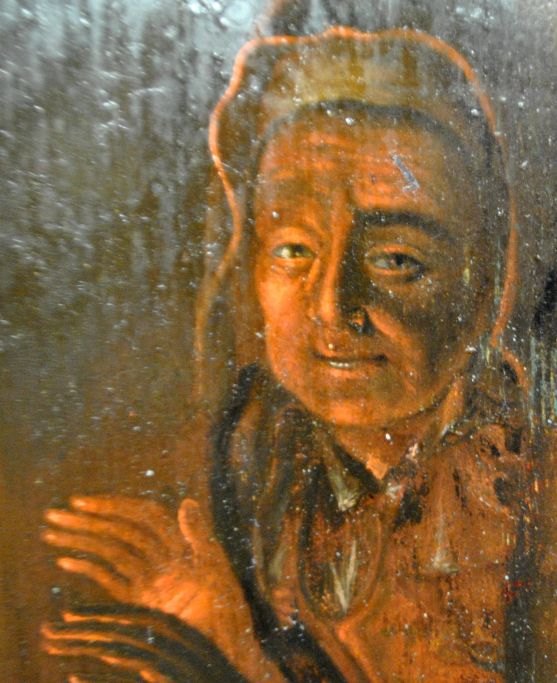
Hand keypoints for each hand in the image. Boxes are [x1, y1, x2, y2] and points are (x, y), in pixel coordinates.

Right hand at [43, 495, 280, 679]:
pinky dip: (88, 569)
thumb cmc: (228, 613)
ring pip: (111, 552)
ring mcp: (150, 580)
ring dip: (82, 541)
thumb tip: (187, 501)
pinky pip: (113, 581)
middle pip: (122, 531)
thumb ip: (199, 538)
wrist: (226, 653)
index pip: (142, 516)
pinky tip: (65, 562)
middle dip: (89, 521)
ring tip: (51, 534)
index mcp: (180, 545)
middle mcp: (162, 558)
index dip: (114, 505)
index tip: (82, 502)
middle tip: (53, 515)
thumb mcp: (217, 572)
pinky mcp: (143, 603)